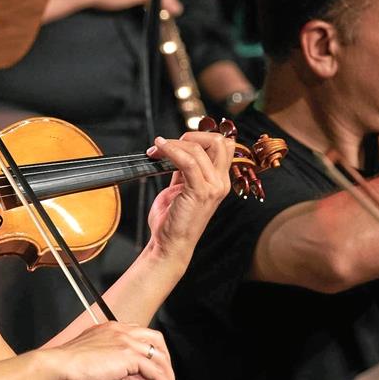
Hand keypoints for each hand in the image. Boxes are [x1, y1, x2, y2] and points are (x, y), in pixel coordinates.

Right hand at [48, 321, 178, 379]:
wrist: (55, 370)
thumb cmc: (68, 374)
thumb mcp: (103, 376)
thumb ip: (126, 379)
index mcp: (110, 331)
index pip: (141, 337)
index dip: (153, 356)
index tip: (157, 374)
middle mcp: (119, 331)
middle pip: (157, 342)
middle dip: (167, 365)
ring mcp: (125, 341)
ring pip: (160, 358)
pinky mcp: (128, 355)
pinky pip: (156, 373)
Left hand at [144, 132, 232, 262]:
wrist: (170, 244)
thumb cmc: (173, 219)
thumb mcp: (180, 188)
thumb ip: (184, 170)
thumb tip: (176, 150)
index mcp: (219, 180)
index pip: (222, 145)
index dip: (199, 137)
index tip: (174, 143)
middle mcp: (221, 182)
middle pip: (220, 141)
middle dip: (192, 135)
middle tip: (168, 144)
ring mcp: (213, 188)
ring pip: (201, 148)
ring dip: (174, 144)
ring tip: (156, 149)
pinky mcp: (199, 192)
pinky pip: (188, 162)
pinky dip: (172, 151)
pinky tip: (159, 150)